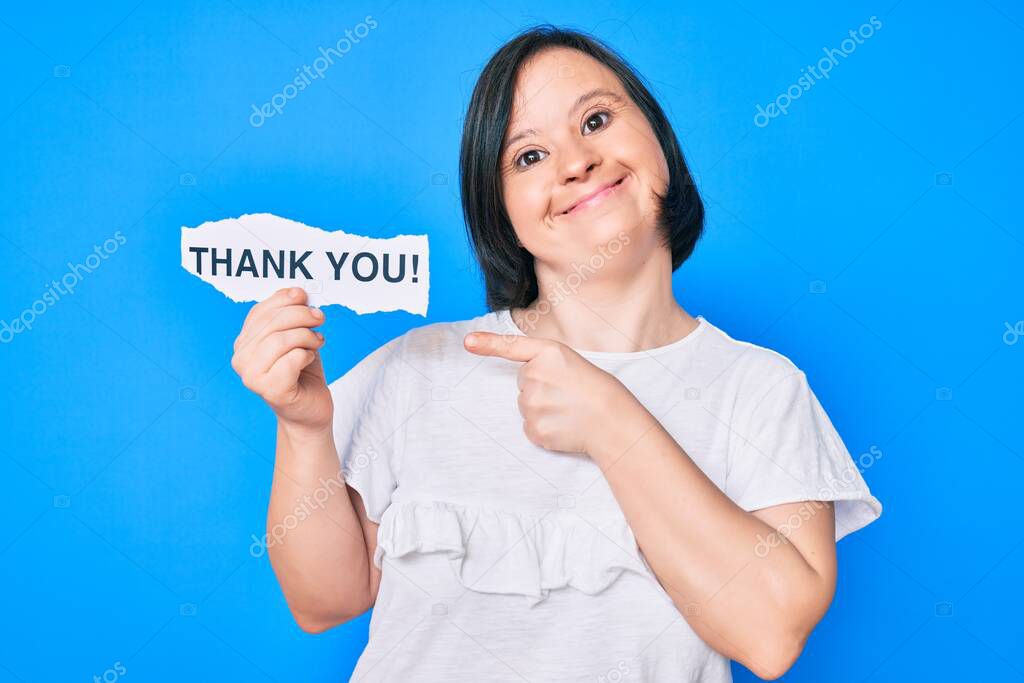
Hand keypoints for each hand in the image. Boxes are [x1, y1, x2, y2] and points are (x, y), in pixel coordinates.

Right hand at [231, 287, 332, 433]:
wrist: (310, 411)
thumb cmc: (303, 373)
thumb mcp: (297, 337)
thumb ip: (291, 315)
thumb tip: (297, 292)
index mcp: (243, 343)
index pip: (260, 312)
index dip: (283, 299)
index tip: (304, 296)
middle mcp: (241, 359)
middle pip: (272, 324)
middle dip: (302, 316)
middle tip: (319, 319)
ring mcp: (252, 377)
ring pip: (282, 339)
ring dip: (307, 336)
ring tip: (317, 341)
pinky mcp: (269, 391)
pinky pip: (292, 359)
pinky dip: (307, 354)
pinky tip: (309, 359)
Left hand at [464, 330, 634, 454]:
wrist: (613, 422)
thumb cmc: (597, 391)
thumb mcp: (572, 363)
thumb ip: (544, 365)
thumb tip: (524, 385)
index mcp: (549, 353)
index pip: (512, 347)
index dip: (487, 344)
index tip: (467, 342)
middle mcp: (536, 375)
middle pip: (522, 382)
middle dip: (540, 387)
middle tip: (567, 393)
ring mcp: (533, 404)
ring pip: (525, 405)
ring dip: (542, 408)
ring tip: (568, 409)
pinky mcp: (534, 428)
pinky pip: (529, 426)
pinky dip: (544, 428)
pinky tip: (564, 424)